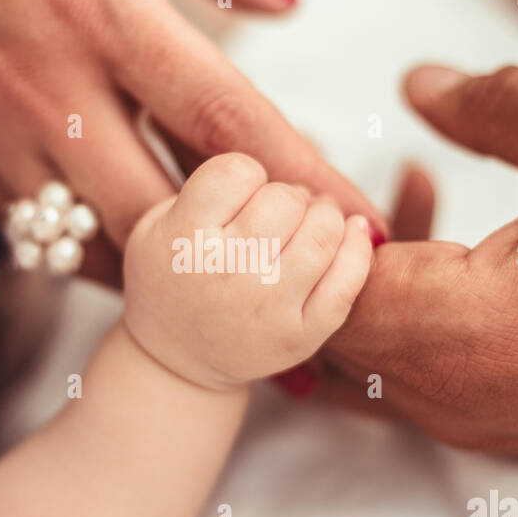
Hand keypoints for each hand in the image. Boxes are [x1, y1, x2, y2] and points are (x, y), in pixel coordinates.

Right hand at [124, 153, 373, 390]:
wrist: (175, 362)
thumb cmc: (173, 279)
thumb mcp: (158, 222)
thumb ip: (208, 182)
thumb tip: (296, 154)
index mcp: (183, 237)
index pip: (238, 171)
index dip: (248, 174)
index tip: (243, 192)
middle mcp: (224, 272)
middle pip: (285, 199)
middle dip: (290, 196)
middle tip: (284, 210)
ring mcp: (265, 307)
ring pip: (323, 234)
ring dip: (327, 217)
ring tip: (315, 221)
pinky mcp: (299, 336)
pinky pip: (348, 282)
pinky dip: (359, 251)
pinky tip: (353, 237)